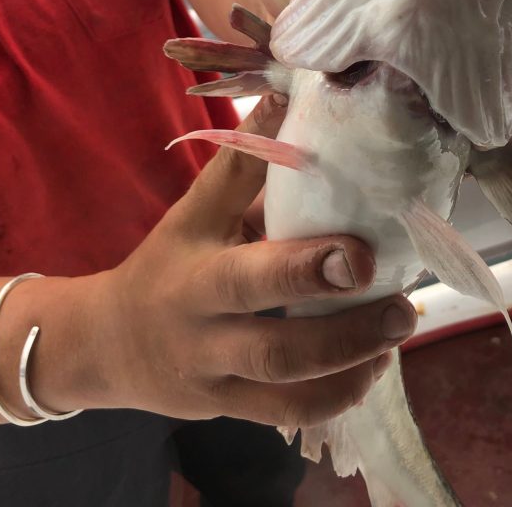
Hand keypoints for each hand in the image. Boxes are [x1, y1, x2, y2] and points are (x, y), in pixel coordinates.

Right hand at [94, 96, 414, 425]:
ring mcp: (217, 383)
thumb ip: (241, 165)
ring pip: (289, 393)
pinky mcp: (229, 412)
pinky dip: (339, 396)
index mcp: (197, 277)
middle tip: (402, 306)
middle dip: (348, 332)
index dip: (306, 268)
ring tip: (398, 331)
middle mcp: (205, 337)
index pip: (250, 274)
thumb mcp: (193, 212)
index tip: (360, 252)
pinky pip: (289, 415)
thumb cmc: (166, 263)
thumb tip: (286, 95)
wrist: (109, 344)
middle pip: (276, 348)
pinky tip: (370, 366)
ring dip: (354, 366)